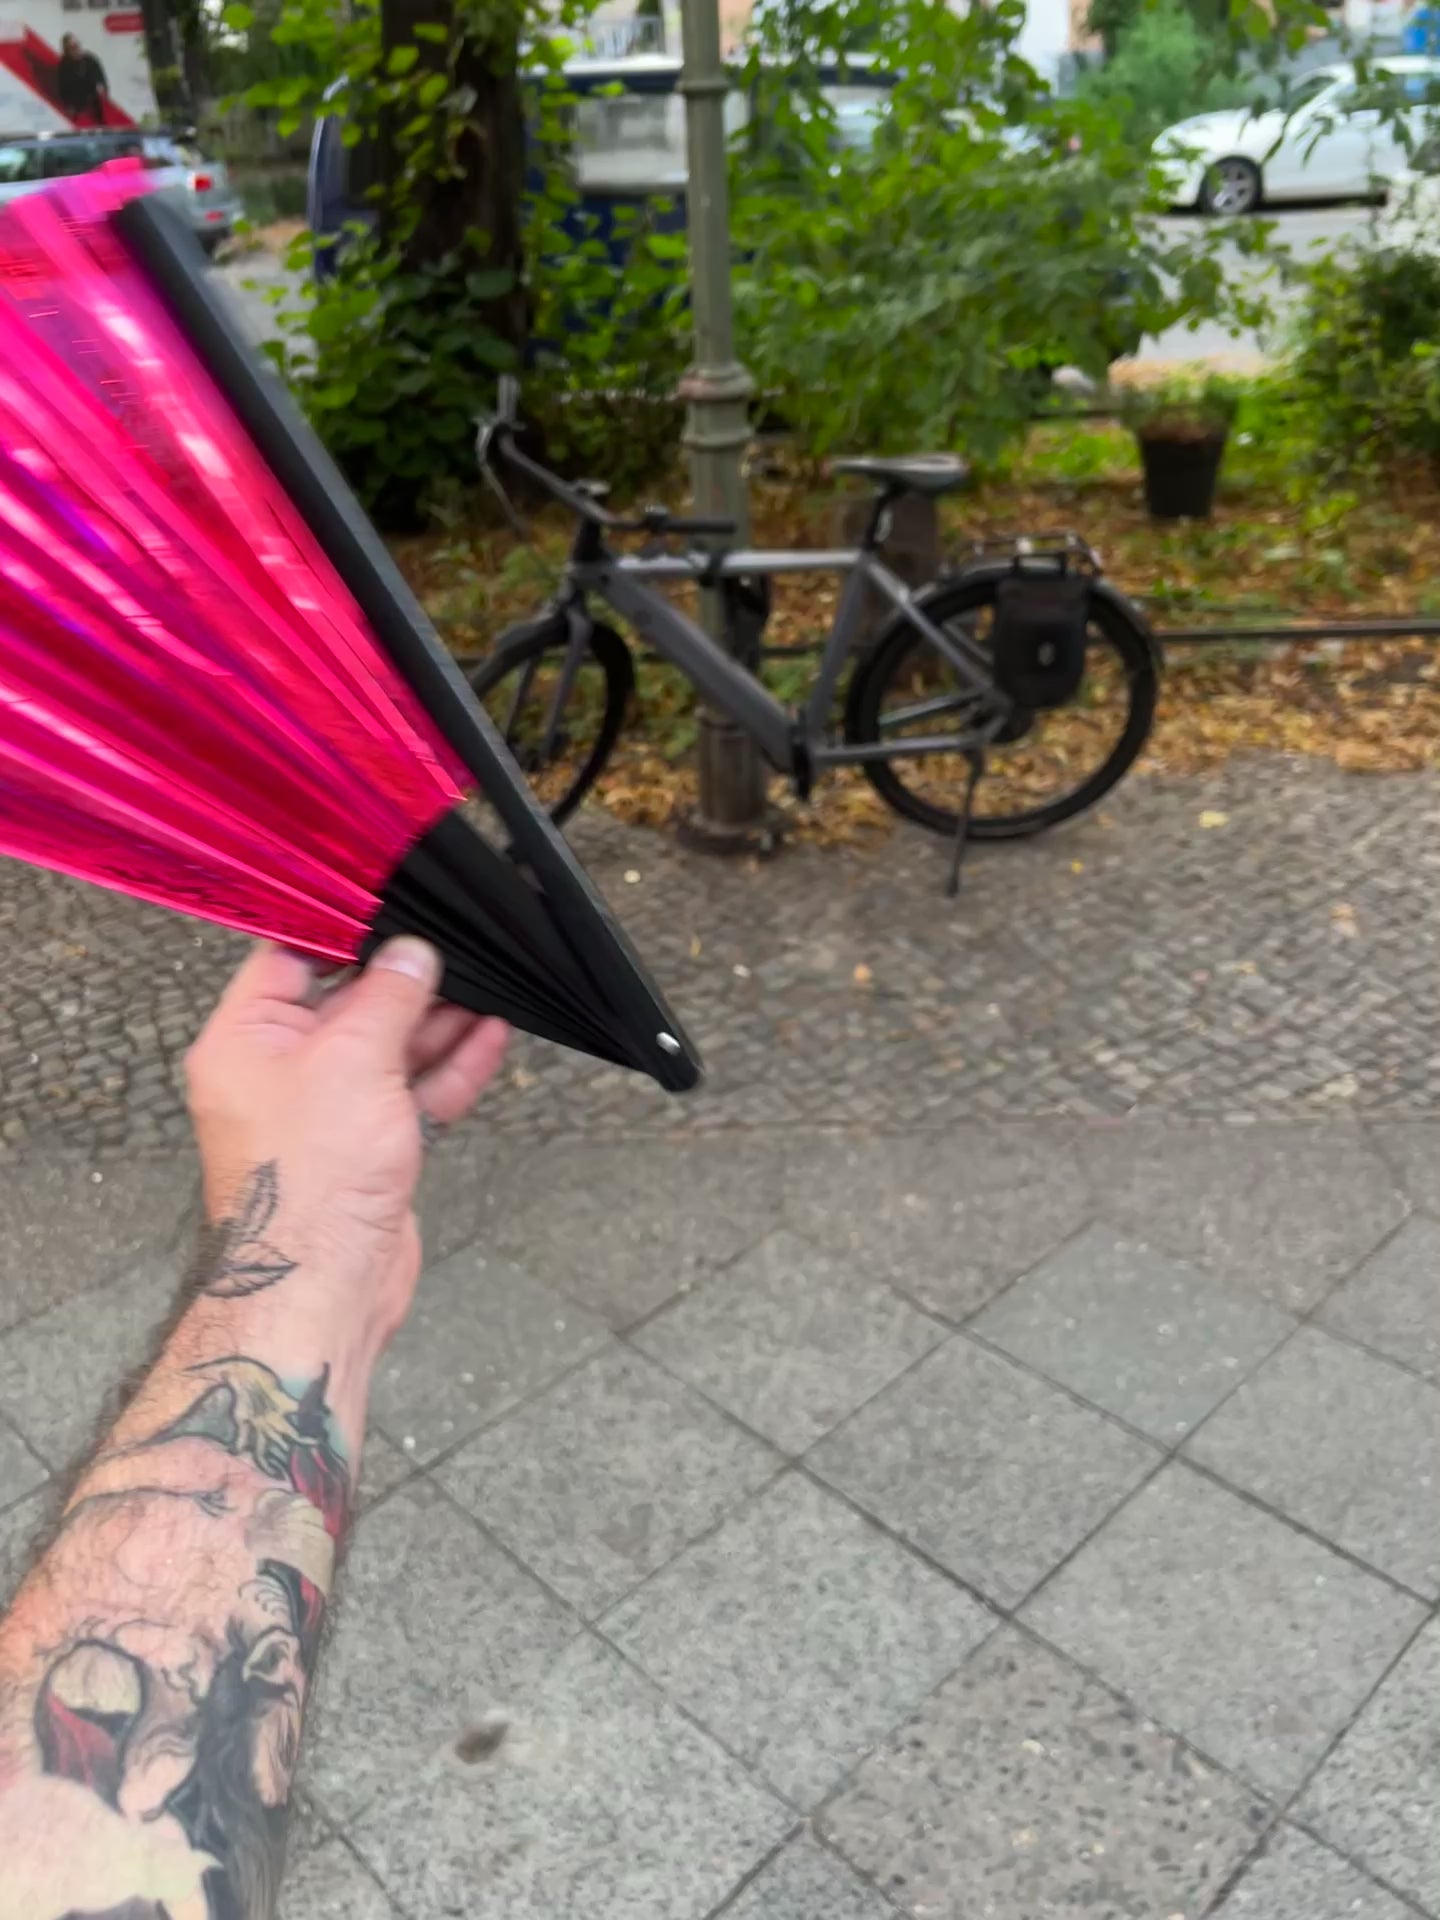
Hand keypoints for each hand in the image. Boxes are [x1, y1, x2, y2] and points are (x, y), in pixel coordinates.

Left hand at [185, 940, 506, 1348]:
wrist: (322, 1285)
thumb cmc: (309, 1182)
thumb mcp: (352, 1060)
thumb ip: (388, 998)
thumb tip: (411, 953)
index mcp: (243, 1041)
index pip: (286, 961)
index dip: (339, 933)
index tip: (390, 910)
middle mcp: (277, 1072)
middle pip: (345, 1003)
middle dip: (404, 981)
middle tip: (453, 952)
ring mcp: (325, 1111)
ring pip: (387, 1048)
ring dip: (437, 1023)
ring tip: (487, 990)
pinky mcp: (367, 1146)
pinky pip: (411, 1092)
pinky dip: (448, 1068)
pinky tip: (489, 1038)